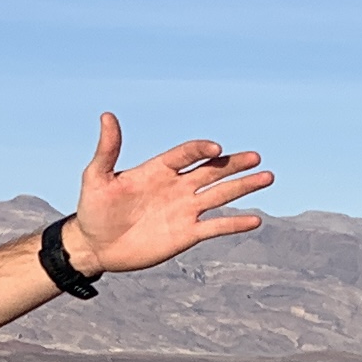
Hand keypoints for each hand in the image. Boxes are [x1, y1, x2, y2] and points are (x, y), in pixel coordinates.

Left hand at [62, 111, 272, 276]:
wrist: (95, 245)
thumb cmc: (93, 209)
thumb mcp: (96, 177)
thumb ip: (107, 149)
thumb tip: (107, 116)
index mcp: (159, 170)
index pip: (186, 154)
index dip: (200, 149)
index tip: (214, 148)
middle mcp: (177, 187)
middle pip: (212, 171)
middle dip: (234, 164)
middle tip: (256, 157)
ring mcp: (184, 210)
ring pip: (220, 195)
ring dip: (243, 186)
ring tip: (267, 177)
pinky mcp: (186, 234)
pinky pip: (215, 227)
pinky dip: (234, 224)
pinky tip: (255, 220)